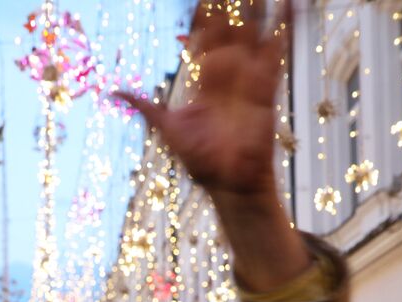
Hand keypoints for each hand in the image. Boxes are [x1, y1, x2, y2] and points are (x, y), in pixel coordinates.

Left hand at [114, 1, 290, 201]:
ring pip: (253, 38)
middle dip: (231, 9)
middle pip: (230, 33)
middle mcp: (228, 77)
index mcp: (205, 83)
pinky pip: (276, 56)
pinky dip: (283, 32)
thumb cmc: (201, 162)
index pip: (205, 41)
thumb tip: (114, 93)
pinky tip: (287, 8)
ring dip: (257, 13)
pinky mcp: (266, 90)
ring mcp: (248, 81)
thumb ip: (145, 107)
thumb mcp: (167, 129)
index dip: (204, 20)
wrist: (230, 184)